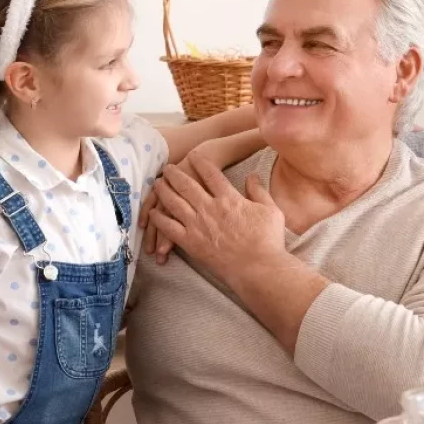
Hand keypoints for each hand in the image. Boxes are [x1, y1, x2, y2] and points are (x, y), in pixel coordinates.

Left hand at [146, 157, 286, 284]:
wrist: (258, 268)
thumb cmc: (268, 240)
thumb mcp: (271, 210)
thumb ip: (259, 191)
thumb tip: (252, 176)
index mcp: (228, 198)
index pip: (210, 174)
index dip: (200, 162)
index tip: (193, 156)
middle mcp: (209, 208)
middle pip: (187, 185)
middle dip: (176, 174)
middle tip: (169, 167)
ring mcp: (198, 225)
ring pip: (174, 203)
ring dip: (164, 191)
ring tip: (156, 183)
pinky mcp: (191, 243)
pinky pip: (169, 228)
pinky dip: (159, 219)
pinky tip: (152, 213)